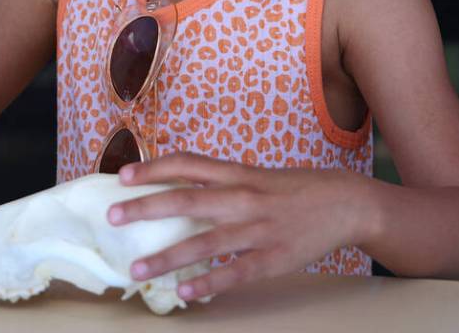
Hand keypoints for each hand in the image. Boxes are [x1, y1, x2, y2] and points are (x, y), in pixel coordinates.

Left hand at [107, 153, 370, 301]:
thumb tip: (179, 188)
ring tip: (137, 270)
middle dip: (145, 207)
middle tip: (112, 215)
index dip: (152, 169)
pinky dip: (208, 282)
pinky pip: (235, 272)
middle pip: (186, 199)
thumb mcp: (256, 177)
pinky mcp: (273, 257)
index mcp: (237, 174)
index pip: (186, 165)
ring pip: (204, 241)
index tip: (121, 177)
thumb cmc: (294, 191)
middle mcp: (242, 197)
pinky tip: (186, 293)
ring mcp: (257, 228)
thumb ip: (221, 182)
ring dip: (167, 257)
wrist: (346, 203)